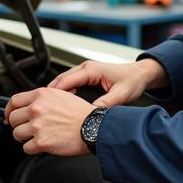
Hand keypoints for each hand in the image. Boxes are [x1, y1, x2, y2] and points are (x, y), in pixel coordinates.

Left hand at [4, 87, 93, 155]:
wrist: (92, 127)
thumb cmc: (82, 114)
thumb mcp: (62, 95)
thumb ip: (44, 99)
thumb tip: (31, 105)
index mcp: (42, 95)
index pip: (14, 100)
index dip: (9, 110)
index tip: (9, 115)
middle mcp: (37, 109)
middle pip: (13, 118)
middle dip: (18, 125)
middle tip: (26, 128)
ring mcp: (38, 125)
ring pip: (17, 134)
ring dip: (24, 138)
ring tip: (35, 137)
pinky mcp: (41, 141)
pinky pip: (26, 148)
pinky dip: (32, 149)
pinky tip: (41, 145)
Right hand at [48, 58, 166, 107]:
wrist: (141, 74)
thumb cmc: (132, 81)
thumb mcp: (121, 95)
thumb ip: (106, 104)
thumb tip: (92, 115)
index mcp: (91, 69)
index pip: (66, 80)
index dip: (54, 94)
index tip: (47, 105)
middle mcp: (86, 68)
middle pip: (60, 80)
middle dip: (49, 94)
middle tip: (41, 108)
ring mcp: (85, 71)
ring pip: (63, 81)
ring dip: (55, 93)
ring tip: (48, 108)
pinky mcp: (87, 75)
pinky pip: (69, 83)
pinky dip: (63, 92)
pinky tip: (60, 104)